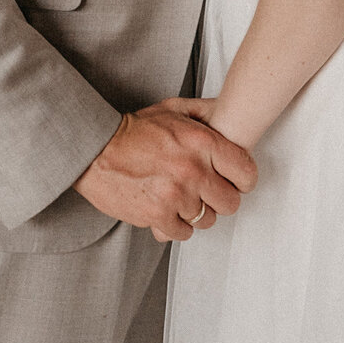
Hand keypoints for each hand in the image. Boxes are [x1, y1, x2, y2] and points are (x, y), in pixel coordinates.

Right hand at [74, 96, 256, 240]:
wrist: (97, 149)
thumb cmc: (135, 130)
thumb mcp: (174, 109)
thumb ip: (205, 113)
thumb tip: (229, 114)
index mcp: (202, 142)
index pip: (246, 171)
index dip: (242, 178)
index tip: (234, 179)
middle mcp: (193, 170)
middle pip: (230, 202)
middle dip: (220, 198)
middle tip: (206, 190)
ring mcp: (176, 195)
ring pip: (207, 220)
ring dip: (196, 211)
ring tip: (180, 196)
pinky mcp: (158, 216)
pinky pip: (184, 233)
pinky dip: (176, 224)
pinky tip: (167, 207)